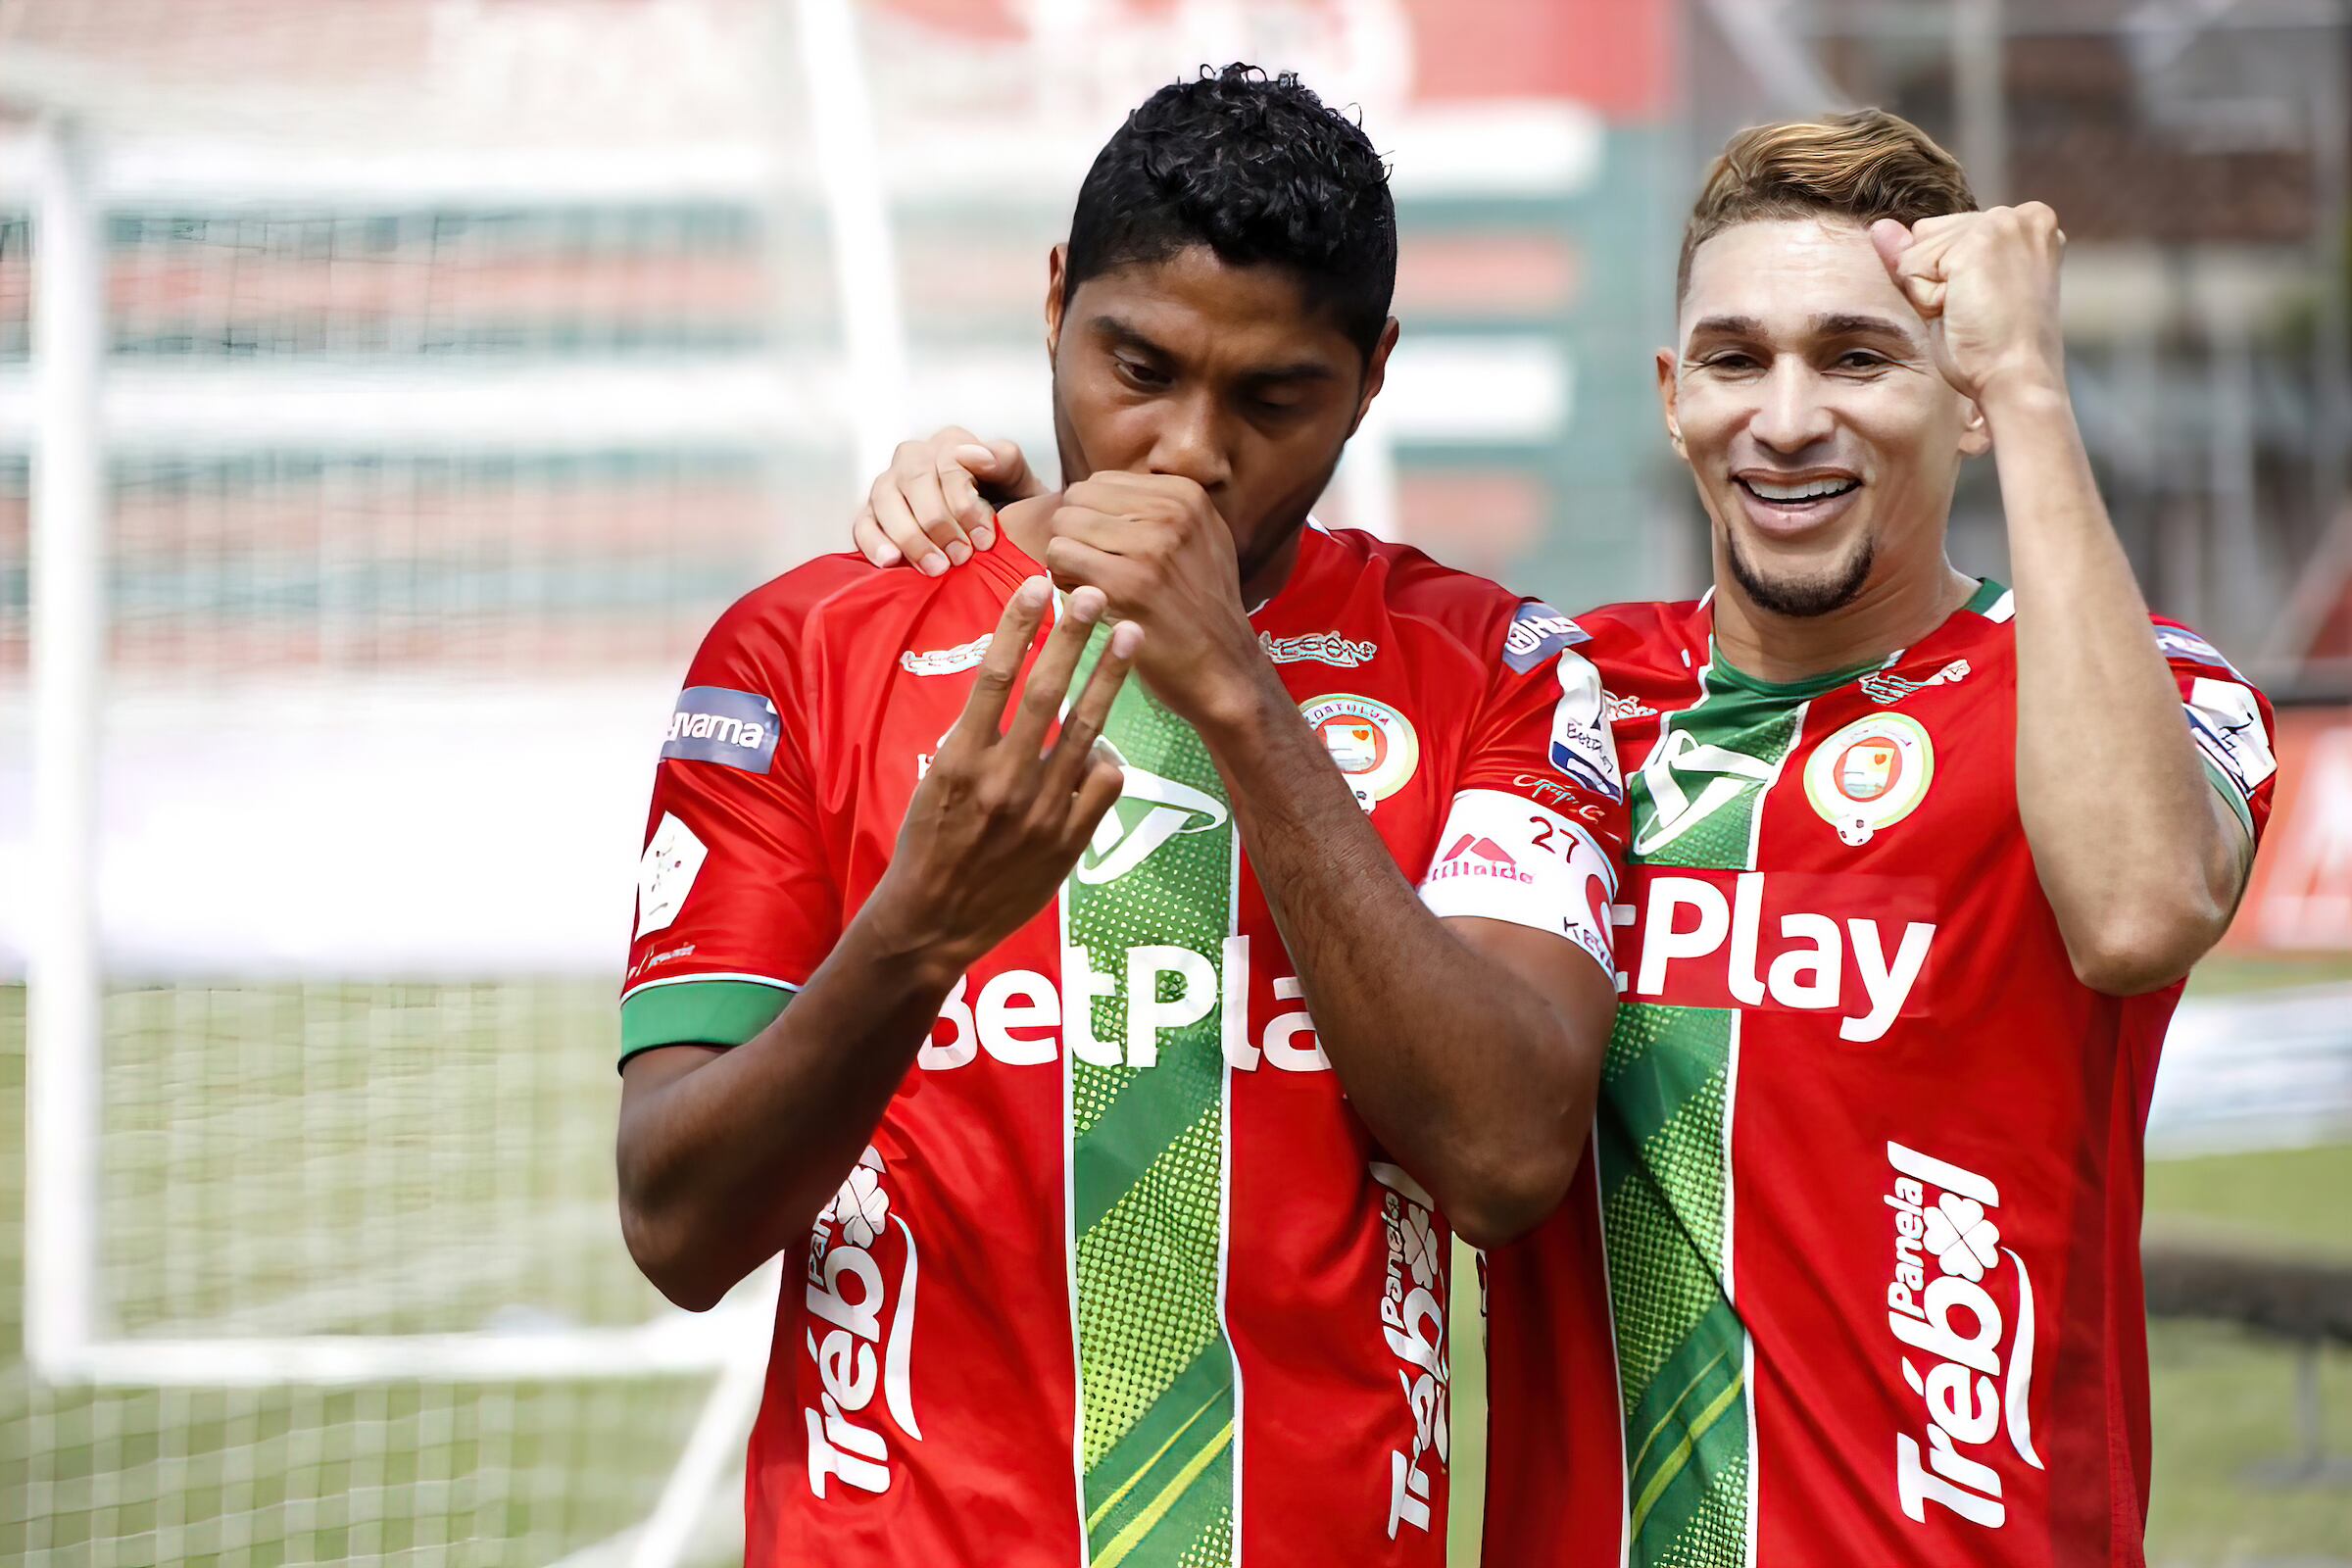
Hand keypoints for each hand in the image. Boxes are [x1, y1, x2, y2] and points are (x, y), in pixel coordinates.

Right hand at [852, 427, 1042, 574]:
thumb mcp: (1019, 482)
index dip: (965, 503)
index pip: (949, 463)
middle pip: (915, 480)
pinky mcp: (871, 513)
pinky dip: (873, 542)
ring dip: (910, 536)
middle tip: (960, 557)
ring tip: (935, 568)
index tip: (984, 540)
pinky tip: (891, 561)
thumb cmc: (1007, 505)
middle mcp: (914, 457)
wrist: (995, 533)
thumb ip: (1006, 461)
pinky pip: (863, 523)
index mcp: (950, 443)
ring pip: (886, 500)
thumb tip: (975, 455)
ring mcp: (889, 484)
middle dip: (938, 522)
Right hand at [865, 577, 1137, 975]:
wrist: (933, 921)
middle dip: (1074, 639)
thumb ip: (974, 737)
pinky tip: (1104, 746)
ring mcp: (1039, 813)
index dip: (1019, 627)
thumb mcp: (935, 781)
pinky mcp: (1066, 843)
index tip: (1037, 586)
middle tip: (1097, 594)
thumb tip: (1013, 687)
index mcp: (959, 760)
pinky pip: (1102, 785)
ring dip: (1109, 679)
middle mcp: (1000, 781)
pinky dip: (1106, 759)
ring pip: (1085, 731)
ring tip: (1129, 637)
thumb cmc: (929, 844)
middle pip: (1047, 693)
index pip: (994, 677)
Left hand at [1042, 472, 1269, 731]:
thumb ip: (1156, 510)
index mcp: (1185, 495)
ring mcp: (1151, 546)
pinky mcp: (1127, 583)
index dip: (1091, 518)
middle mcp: (1171, 512)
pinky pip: (1060, 557)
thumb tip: (1093, 493)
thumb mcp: (1201, 540)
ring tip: (1091, 585)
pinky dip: (1062, 579)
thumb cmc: (1203, 609)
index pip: (1100, 481)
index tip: (1108, 550)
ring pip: (1064, 524)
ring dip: (1065, 557)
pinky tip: (1087, 601)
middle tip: (1092, 569)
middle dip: (1074, 533)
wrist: (1223, 668)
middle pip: (1077, 498)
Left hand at [1871, 205, 2065, 409]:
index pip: (1946, 232)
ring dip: (1931, 291)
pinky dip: (1924, 298)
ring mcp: (2002, 224)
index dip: (1947, 276)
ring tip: (1971, 313)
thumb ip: (1918, 254)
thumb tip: (1878, 227)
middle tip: (1976, 312)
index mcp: (2029, 223)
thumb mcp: (1953, 292)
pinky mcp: (1979, 242)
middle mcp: (2023, 214)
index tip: (1984, 303)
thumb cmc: (1991, 349)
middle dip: (1937, 279)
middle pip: (1928, 234)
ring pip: (1917, 250)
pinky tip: (1960, 311)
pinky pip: (1912, 266)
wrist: (2015, 380)